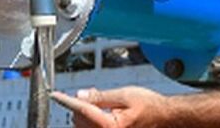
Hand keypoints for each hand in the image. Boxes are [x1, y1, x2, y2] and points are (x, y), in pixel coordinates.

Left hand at [51, 86, 169, 127]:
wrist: (163, 116)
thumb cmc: (148, 105)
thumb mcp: (123, 95)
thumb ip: (99, 97)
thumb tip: (80, 96)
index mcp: (110, 126)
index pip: (82, 110)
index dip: (67, 101)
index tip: (56, 95)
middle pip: (79, 120)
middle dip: (81, 105)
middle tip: (92, 94)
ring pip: (83, 126)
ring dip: (85, 113)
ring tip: (100, 103)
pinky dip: (91, 120)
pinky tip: (100, 112)